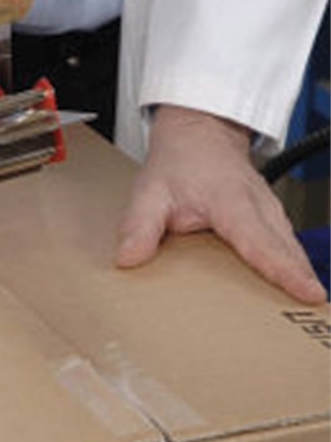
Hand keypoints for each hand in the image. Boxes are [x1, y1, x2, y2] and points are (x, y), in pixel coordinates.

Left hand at [116, 105, 325, 304]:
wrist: (198, 133)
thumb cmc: (179, 161)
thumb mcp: (149, 189)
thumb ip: (139, 225)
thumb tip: (129, 258)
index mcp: (230, 201)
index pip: (260, 241)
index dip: (283, 269)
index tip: (307, 291)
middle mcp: (258, 205)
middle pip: (286, 248)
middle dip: (301, 278)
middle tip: (314, 308)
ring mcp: (270, 209)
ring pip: (292, 246)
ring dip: (301, 272)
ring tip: (309, 304)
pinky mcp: (272, 216)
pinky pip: (288, 244)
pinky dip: (295, 265)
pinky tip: (297, 287)